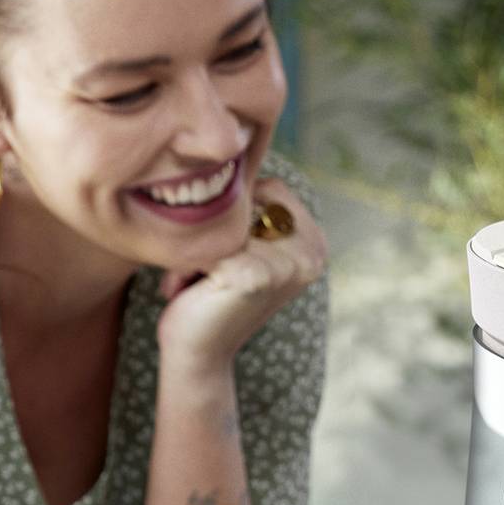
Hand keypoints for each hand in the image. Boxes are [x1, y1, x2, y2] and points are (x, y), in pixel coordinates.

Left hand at [157, 177, 326, 380]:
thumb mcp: (240, 246)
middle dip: (215, 231)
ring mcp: (289, 266)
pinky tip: (191, 290)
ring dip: (198, 250)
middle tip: (206, 271)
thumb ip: (252, 211)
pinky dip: (188, 264)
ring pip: (225, 224)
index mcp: (316, 242)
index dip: (236, 213)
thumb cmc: (211, 294)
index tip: (225, 254)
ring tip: (197, 281)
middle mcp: (313, 253)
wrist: (196, 353)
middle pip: (248, 202)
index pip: (269, 189)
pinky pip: (207, 244)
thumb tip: (235, 152)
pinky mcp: (257, 277)